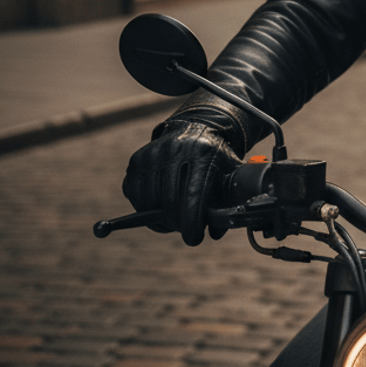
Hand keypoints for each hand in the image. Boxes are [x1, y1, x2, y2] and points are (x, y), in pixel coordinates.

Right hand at [122, 121, 240, 245]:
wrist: (196, 128)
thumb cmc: (215, 159)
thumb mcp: (230, 172)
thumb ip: (230, 201)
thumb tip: (216, 233)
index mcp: (203, 154)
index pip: (193, 195)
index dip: (191, 222)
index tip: (194, 238)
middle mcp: (175, 150)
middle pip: (169, 201)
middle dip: (177, 224)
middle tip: (184, 229)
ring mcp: (153, 154)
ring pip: (149, 201)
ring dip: (159, 218)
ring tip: (173, 219)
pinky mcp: (137, 159)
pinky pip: (134, 194)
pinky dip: (144, 208)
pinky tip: (159, 207)